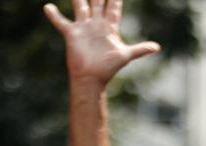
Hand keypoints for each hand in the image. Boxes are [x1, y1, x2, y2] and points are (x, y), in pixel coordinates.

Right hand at [44, 0, 160, 85]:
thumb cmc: (108, 68)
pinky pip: (61, 22)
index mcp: (110, 27)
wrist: (91, 78)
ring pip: (81, 6)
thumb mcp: (125, 56)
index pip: (114, 6)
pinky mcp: (72, 33)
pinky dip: (54, 15)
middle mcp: (96, 24)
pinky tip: (48, 7)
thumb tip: (157, 48)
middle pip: (98, 2)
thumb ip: (140, 49)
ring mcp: (84, 27)